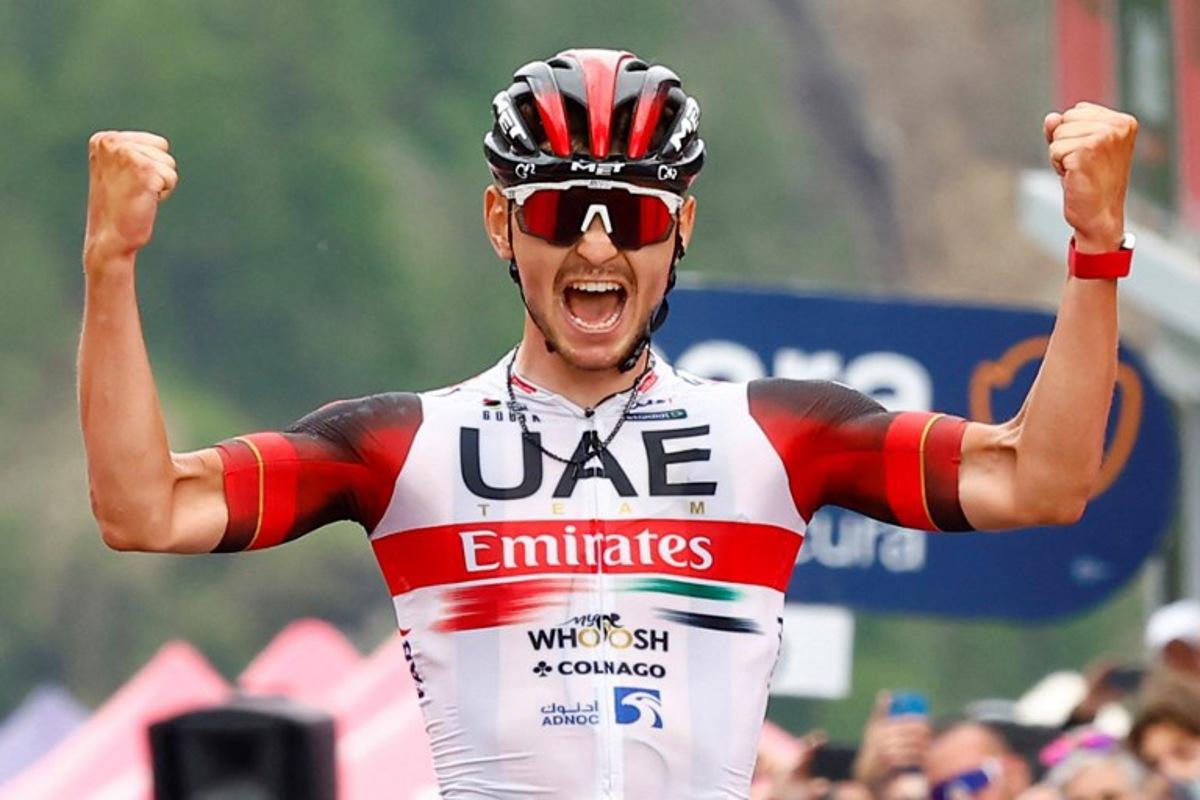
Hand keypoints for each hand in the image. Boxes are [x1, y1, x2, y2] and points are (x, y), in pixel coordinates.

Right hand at [84, 131, 177, 267]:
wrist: (110, 238)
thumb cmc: (117, 207)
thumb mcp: (116, 170)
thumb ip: (131, 151)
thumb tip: (161, 143)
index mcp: (103, 140)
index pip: (155, 142)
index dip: (150, 166)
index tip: (127, 182)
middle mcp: (112, 142)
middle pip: (163, 150)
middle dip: (156, 173)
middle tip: (133, 191)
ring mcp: (127, 154)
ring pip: (169, 164)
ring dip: (160, 183)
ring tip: (138, 195)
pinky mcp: (144, 170)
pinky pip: (171, 178)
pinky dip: (164, 193)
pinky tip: (144, 201)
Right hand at [852, 692, 930, 785]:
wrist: (867, 768)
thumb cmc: (873, 744)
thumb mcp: (873, 726)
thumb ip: (880, 710)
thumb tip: (886, 692)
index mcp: (881, 726)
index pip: (904, 721)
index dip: (918, 720)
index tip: (927, 720)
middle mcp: (883, 737)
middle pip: (910, 733)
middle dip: (923, 732)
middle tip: (930, 732)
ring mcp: (887, 750)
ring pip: (911, 746)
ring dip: (922, 745)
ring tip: (928, 744)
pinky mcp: (891, 762)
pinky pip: (909, 758)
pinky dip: (918, 758)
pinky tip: (923, 756)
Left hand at [1043, 103, 1136, 252]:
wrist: (1099, 216)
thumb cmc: (1091, 182)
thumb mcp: (1080, 148)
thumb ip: (1065, 128)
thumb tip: (1051, 117)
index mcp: (1123, 121)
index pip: (1076, 110)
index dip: (1072, 134)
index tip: (1088, 155)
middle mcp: (1117, 126)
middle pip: (1065, 119)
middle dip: (1064, 143)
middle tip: (1082, 165)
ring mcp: (1104, 137)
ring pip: (1057, 134)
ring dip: (1060, 155)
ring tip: (1079, 171)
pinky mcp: (1088, 151)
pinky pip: (1054, 149)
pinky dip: (1058, 165)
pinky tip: (1074, 176)